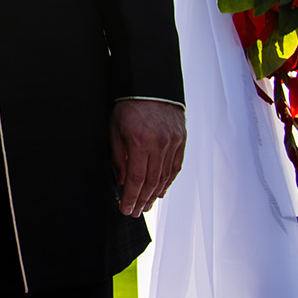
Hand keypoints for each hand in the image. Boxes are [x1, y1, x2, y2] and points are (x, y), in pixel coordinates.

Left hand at [110, 99, 185, 215]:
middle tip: (135, 212)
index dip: (130, 197)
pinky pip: (175, 167)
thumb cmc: (128, 105)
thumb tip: (121, 180)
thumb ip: (118, 156)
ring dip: (155, 194)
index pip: (136, 178)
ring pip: (165, 177)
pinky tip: (161, 191)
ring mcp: (173, 142)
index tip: (125, 208)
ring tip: (146, 206)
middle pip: (152, 182)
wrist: (151, 84)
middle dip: (142, 200)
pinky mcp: (181, 140)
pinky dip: (168, 181)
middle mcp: (160, 144)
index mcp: (140, 141)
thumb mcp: (115, 128)